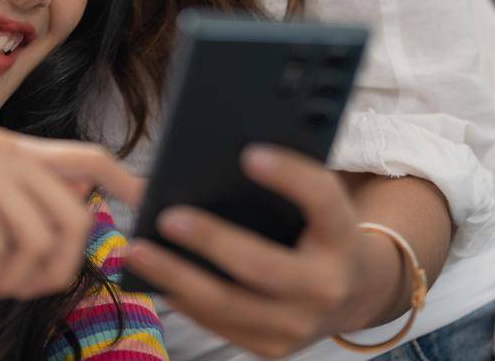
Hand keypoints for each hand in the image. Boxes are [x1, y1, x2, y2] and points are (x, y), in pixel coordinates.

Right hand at [0, 128, 144, 310]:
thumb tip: (87, 220)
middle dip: (57, 270)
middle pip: (73, 217)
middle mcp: (3, 148)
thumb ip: (29, 210)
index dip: (128, 182)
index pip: (90, 158)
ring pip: (40, 239)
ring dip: (17, 282)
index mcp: (16, 150)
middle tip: (20, 292)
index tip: (149, 210)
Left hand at [122, 145, 388, 358]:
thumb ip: (280, 179)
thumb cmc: (321, 230)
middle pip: (263, 266)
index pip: (322, 200)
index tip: (249, 153)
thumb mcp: (317, 203)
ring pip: (230, 305)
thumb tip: (213, 156)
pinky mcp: (273, 348)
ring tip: (137, 249)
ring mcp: (300, 326)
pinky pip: (220, 325)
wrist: (357, 292)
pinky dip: (183, 299)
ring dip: (177, 277)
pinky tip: (153, 277)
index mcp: (343, 235)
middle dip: (211, 241)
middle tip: (167, 216)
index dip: (289, 175)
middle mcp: (327, 287)